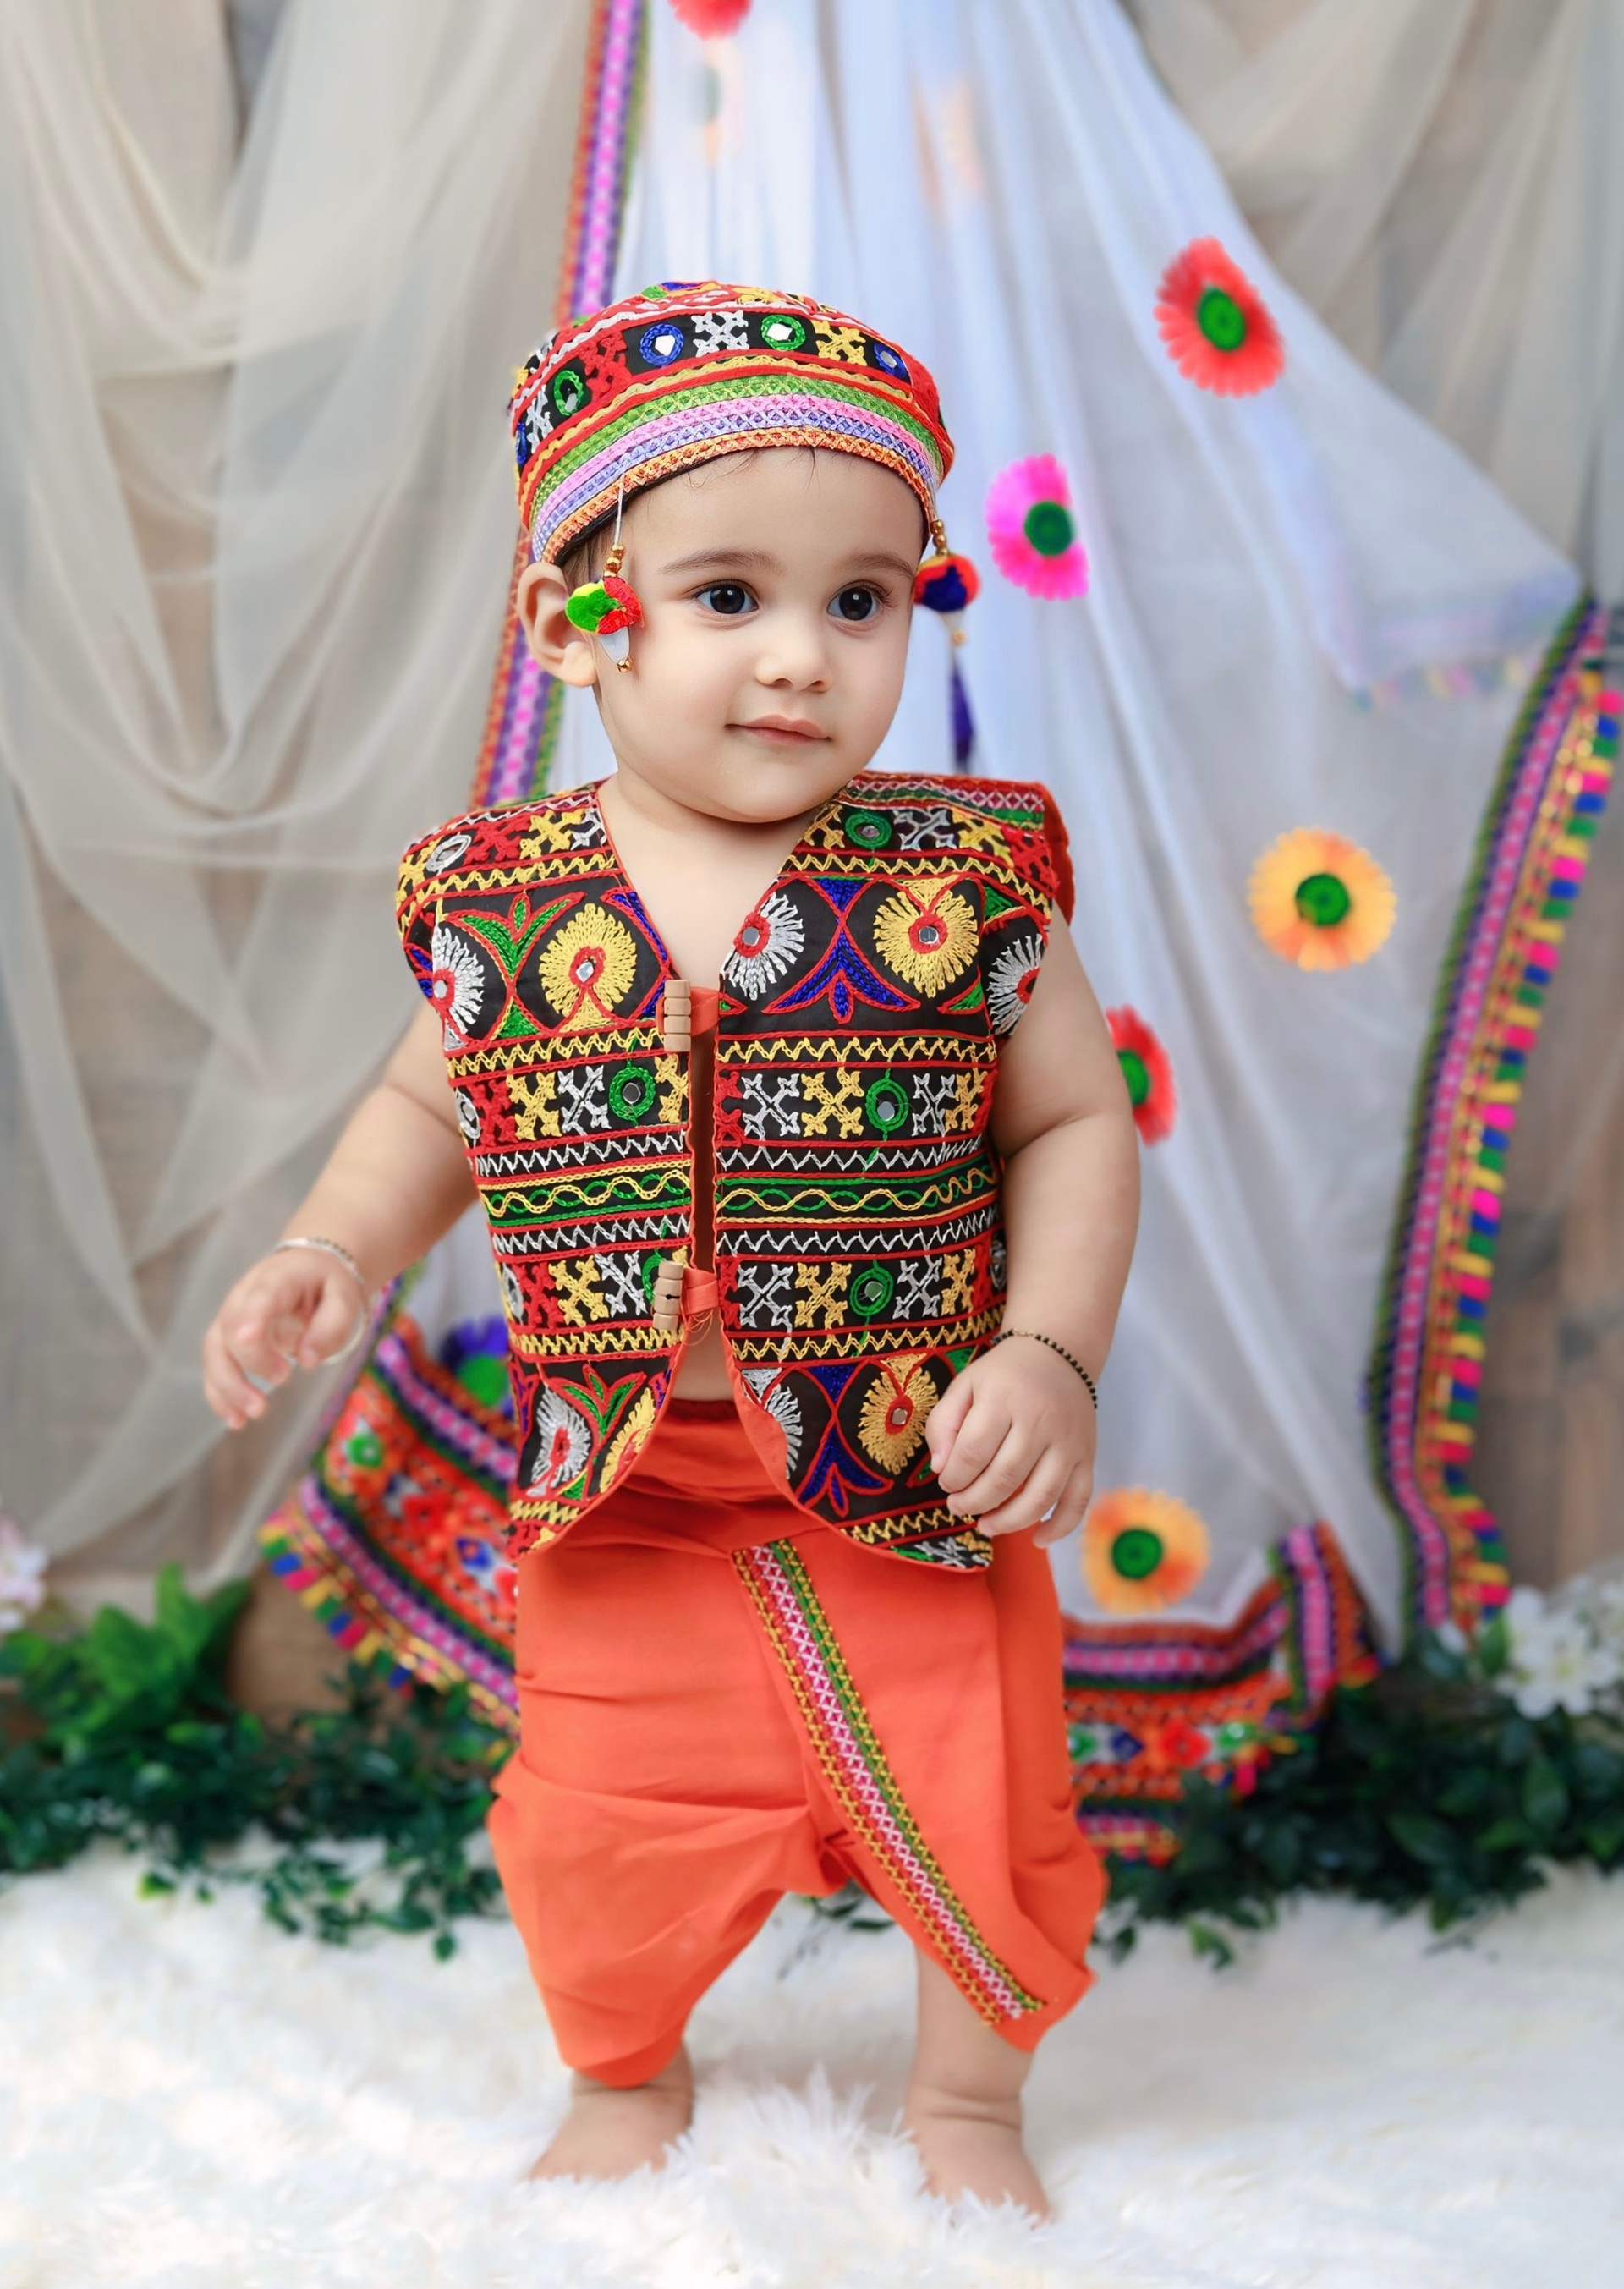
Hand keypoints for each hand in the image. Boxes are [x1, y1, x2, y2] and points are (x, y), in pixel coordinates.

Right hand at [201, 1250, 366, 1430]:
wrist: (307, 1271)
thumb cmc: (327, 1285)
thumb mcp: (344, 1297)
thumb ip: (332, 1325)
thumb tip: (308, 1361)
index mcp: (277, 1280)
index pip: (259, 1297)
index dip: (251, 1317)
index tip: (249, 1339)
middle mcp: (244, 1298)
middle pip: (231, 1329)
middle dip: (250, 1360)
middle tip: (284, 1377)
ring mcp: (231, 1319)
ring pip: (214, 1352)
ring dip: (228, 1386)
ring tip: (252, 1414)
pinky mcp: (227, 1342)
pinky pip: (215, 1369)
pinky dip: (220, 1396)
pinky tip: (236, 1420)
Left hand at [925, 1339, 1095, 1545]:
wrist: (1059, 1353)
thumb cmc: (1005, 1374)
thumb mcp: (966, 1384)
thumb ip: (945, 1422)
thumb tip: (940, 1468)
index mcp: (1004, 1399)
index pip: (973, 1452)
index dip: (953, 1478)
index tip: (945, 1483)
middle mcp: (1041, 1422)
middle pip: (1005, 1478)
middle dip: (974, 1502)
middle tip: (958, 1506)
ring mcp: (1069, 1442)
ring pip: (1041, 1496)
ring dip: (1009, 1521)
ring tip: (985, 1525)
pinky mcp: (1088, 1457)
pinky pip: (1079, 1500)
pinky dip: (1060, 1527)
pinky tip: (1036, 1539)